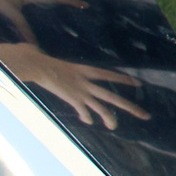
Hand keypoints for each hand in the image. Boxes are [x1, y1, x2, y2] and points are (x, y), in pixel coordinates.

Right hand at [0, 43, 149, 129]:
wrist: (35, 66)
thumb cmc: (37, 58)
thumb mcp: (49, 57)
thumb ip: (48, 57)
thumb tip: (30, 49)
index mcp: (84, 70)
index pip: (110, 76)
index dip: (124, 80)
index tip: (138, 84)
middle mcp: (86, 83)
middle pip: (113, 97)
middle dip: (130, 107)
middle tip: (145, 115)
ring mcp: (79, 92)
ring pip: (101, 108)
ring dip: (109, 118)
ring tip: (115, 126)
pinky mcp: (71, 100)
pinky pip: (83, 111)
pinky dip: (87, 117)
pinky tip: (89, 121)